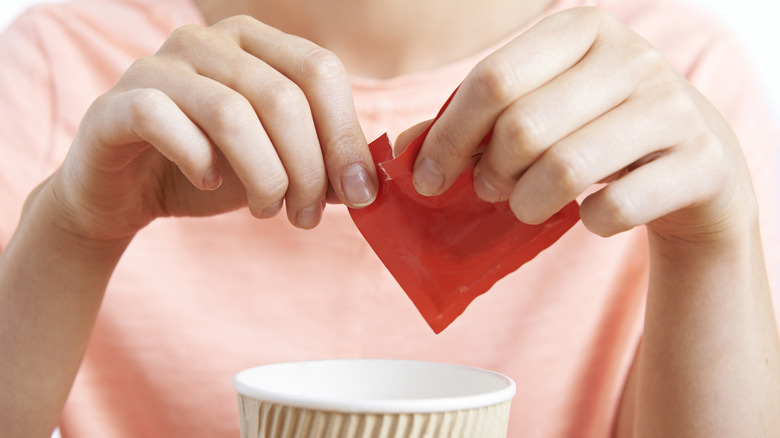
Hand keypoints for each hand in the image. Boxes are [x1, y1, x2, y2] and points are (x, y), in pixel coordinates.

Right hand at [51, 15, 377, 241]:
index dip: (346, 136)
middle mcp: (208, 41)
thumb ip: (320, 163)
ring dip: (263, 176)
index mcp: (256, 44)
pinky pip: (166, 122)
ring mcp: (159, 65)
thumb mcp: (277, 165)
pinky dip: (199, 161)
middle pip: (283, 98)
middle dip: (308, 168)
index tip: (360, 193)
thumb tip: (366, 182)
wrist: (126, 190)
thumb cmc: (210, 170)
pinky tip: (210, 183)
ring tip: (268, 211)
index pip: (321, 72)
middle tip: (307, 216)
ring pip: (232, 113)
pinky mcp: (118, 102)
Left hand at [410, 7, 754, 246]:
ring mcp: (672, 107)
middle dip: (489, 174)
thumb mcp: (538, 112)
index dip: (448, 136)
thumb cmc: (595, 132)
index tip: (426, 178)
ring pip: (564, 170)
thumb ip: (471, 125)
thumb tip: (402, 155)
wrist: (694, 162)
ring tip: (526, 206)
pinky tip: (590, 214)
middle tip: (487, 190)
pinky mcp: (699, 162)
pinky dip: (590, 222)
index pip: (493, 80)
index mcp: (581, 31)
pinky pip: (615, 208)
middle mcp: (632, 57)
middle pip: (522, 128)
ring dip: (527, 204)